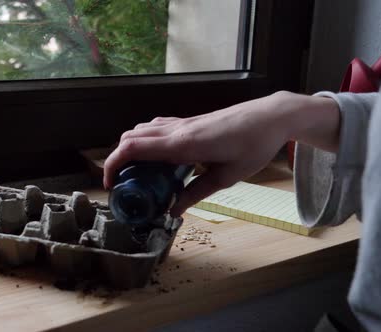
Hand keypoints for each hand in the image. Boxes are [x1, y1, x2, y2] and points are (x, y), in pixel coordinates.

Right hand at [103, 91, 339, 215]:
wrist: (269, 117)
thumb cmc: (252, 146)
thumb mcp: (225, 177)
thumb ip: (195, 193)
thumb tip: (172, 211)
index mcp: (182, 145)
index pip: (133, 148)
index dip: (113, 165)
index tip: (111, 184)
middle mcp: (176, 130)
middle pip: (129, 138)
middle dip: (116, 160)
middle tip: (122, 184)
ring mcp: (181, 123)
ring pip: (140, 130)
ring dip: (130, 150)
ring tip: (137, 174)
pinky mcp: (187, 121)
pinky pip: (155, 128)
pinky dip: (144, 142)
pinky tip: (156, 158)